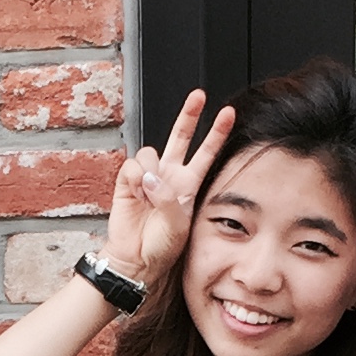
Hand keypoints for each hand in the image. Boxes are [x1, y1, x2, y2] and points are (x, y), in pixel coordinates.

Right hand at [104, 90, 235, 282]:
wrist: (136, 260)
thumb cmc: (161, 246)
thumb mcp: (178, 226)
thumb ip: (169, 199)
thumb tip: (151, 178)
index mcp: (188, 184)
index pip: (206, 153)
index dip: (217, 133)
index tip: (228, 113)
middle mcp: (169, 175)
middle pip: (181, 137)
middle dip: (189, 115)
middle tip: (198, 96)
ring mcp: (148, 177)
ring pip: (150, 152)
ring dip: (151, 170)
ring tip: (149, 195)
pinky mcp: (127, 182)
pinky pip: (131, 166)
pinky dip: (134, 178)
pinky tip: (136, 193)